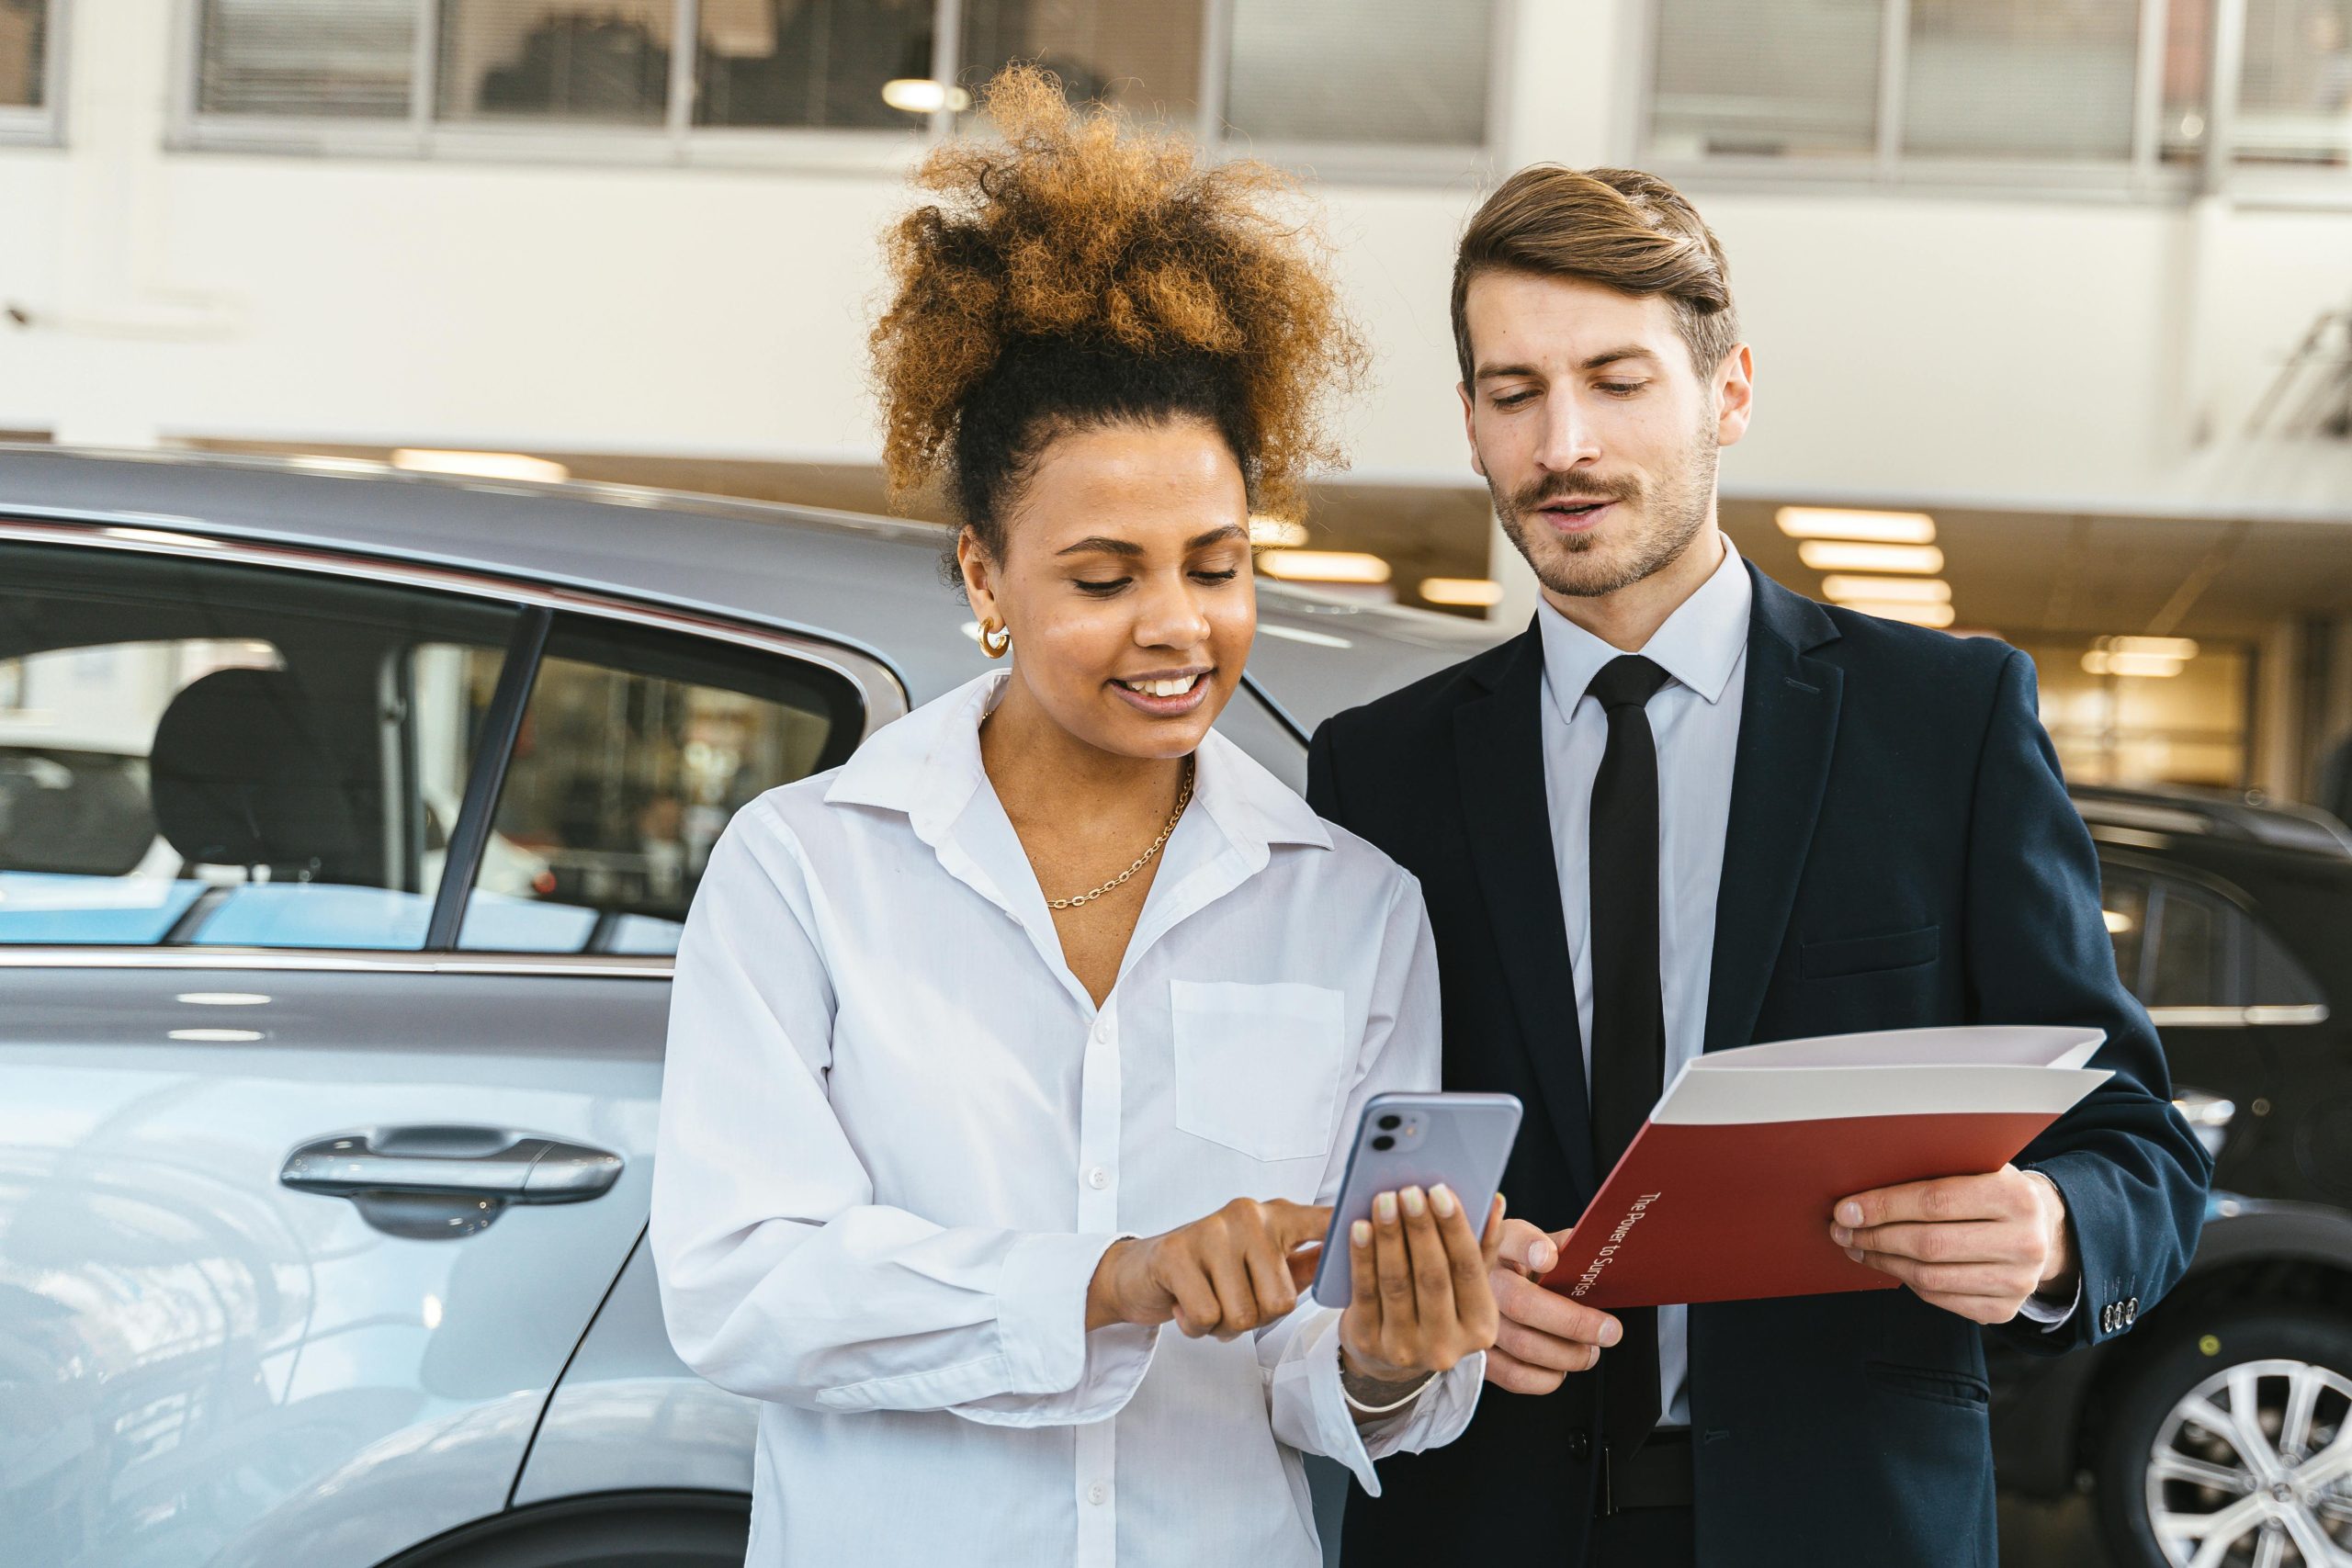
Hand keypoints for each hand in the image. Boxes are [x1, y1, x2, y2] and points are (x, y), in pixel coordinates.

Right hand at [1086, 1198, 1328, 1338]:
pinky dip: (1196, 1325)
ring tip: (1208, 1299)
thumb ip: (1302, 1263)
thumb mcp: (1258, 1263)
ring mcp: (1211, 1231)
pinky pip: (1207, 1317)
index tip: (1384, 1220)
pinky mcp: (1177, 1253)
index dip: (1350, 1231)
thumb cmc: (1210, 1271)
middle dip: (1254, 1319)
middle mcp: (1246, 1214)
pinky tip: (1186, 1303)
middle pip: (1280, 1302)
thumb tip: (1352, 1257)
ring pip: (1243, 1314)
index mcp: (1274, 1216)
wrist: (1140, 1272)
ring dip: (1223, 1325)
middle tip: (1230, 1300)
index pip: (1321, 1223)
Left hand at [1337, 1184, 1504, 1389]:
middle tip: (1409, 1190)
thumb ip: (1482, 1245)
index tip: (1441, 1192)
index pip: (1469, 1269)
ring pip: (1397, 1283)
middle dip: (1421, 1229)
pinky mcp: (1369, 1344)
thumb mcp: (1466, 1285)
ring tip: (1384, 1200)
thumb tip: (1495, 1200)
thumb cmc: (1437, 1307)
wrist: (1391, 1358)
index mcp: (1481, 1328)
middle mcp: (1447, 1346)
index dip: (1455, 1229)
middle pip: (1433, 1276)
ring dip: (1389, 1236)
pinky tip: (1360, 1227)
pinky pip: (1365, 1293)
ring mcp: (1406, 1349)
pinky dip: (1362, 1256)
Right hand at [1481, 1219, 1621, 1393]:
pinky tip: (1560, 1368)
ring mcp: (1472, 1320)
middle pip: (1523, 1304)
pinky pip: (1515, 1375)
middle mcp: (1479, 1281)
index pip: (1510, 1238)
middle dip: (1574, 1322)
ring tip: (1590, 1352)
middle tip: (1609, 1331)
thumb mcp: (1536, 1245)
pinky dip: (1547, 1377)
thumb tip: (1595, 1256)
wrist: (1482, 1292)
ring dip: (1568, 1354)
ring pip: (1523, 1345)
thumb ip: (1563, 1246)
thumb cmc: (1518, 1268)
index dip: (1529, 1247)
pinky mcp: (1476, 1356)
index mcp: (1498, 1244)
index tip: (1549, 1259)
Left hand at [1831, 1164, 2075, 1325]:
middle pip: (1929, 1244)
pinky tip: (1887, 1264)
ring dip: (1882, 1262)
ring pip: (1929, 1277)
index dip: (1884, 1206)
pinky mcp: (2004, 1309)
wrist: (2043, 1229)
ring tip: (1856, 1246)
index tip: (1845, 1209)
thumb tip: (1862, 1189)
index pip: (1935, 1201)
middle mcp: (2024, 1242)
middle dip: (1875, 1237)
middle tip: (1842, 1230)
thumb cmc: (1993, 1190)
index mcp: (2014, 1195)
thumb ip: (1932, 1171)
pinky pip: (1939, 1298)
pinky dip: (1905, 1281)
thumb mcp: (1976, 1168)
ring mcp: (2017, 1281)